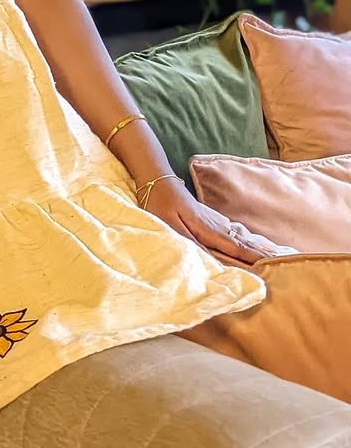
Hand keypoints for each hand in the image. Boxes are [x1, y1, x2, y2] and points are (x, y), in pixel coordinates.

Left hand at [141, 177, 294, 264]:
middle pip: (246, 244)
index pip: (238, 248)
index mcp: (210, 229)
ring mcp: (215, 222)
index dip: (257, 259)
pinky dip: (247, 243)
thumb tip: (213, 263)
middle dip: (266, 255)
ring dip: (259, 249)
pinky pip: (233, 235)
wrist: (156, 179)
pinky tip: (252, 247)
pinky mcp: (210, 221)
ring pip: (241, 239)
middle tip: (291, 264)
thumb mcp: (171, 227)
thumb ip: (190, 245)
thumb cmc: (160, 204)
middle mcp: (217, 226)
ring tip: (280, 258)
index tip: (278, 268)